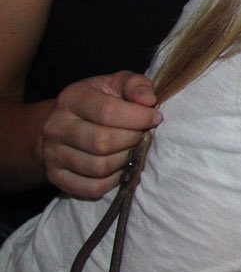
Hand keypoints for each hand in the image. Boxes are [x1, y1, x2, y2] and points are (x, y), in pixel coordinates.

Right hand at [41, 71, 160, 198]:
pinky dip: (114, 181)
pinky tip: (121, 167)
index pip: (107, 111)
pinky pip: (92, 188)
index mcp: (72, 98)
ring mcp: (53, 154)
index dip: (138, 117)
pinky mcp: (56, 177)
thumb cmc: (101, 100)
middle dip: (132, 140)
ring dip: (125, 161)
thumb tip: (148, 101)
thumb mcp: (117, 83)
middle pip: (102, 142)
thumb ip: (136, 85)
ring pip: (99, 167)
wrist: (66, 123)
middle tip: (143, 135)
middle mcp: (56, 127)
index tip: (155, 118)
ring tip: (133, 150)